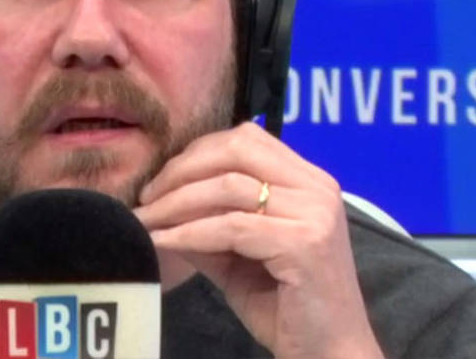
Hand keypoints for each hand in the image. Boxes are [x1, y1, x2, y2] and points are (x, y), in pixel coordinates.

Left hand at [134, 122, 382, 358]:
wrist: (329, 355)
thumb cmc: (286, 308)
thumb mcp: (238, 257)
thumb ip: (207, 226)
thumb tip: (158, 205)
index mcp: (309, 182)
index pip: (246, 138)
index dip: (197, 152)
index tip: (161, 180)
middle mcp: (317, 188)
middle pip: (236, 149)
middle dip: (182, 169)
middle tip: (147, 197)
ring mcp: (315, 213)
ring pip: (228, 186)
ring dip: (176, 202)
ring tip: (146, 220)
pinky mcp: (304, 244)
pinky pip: (232, 227)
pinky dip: (189, 233)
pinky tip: (163, 242)